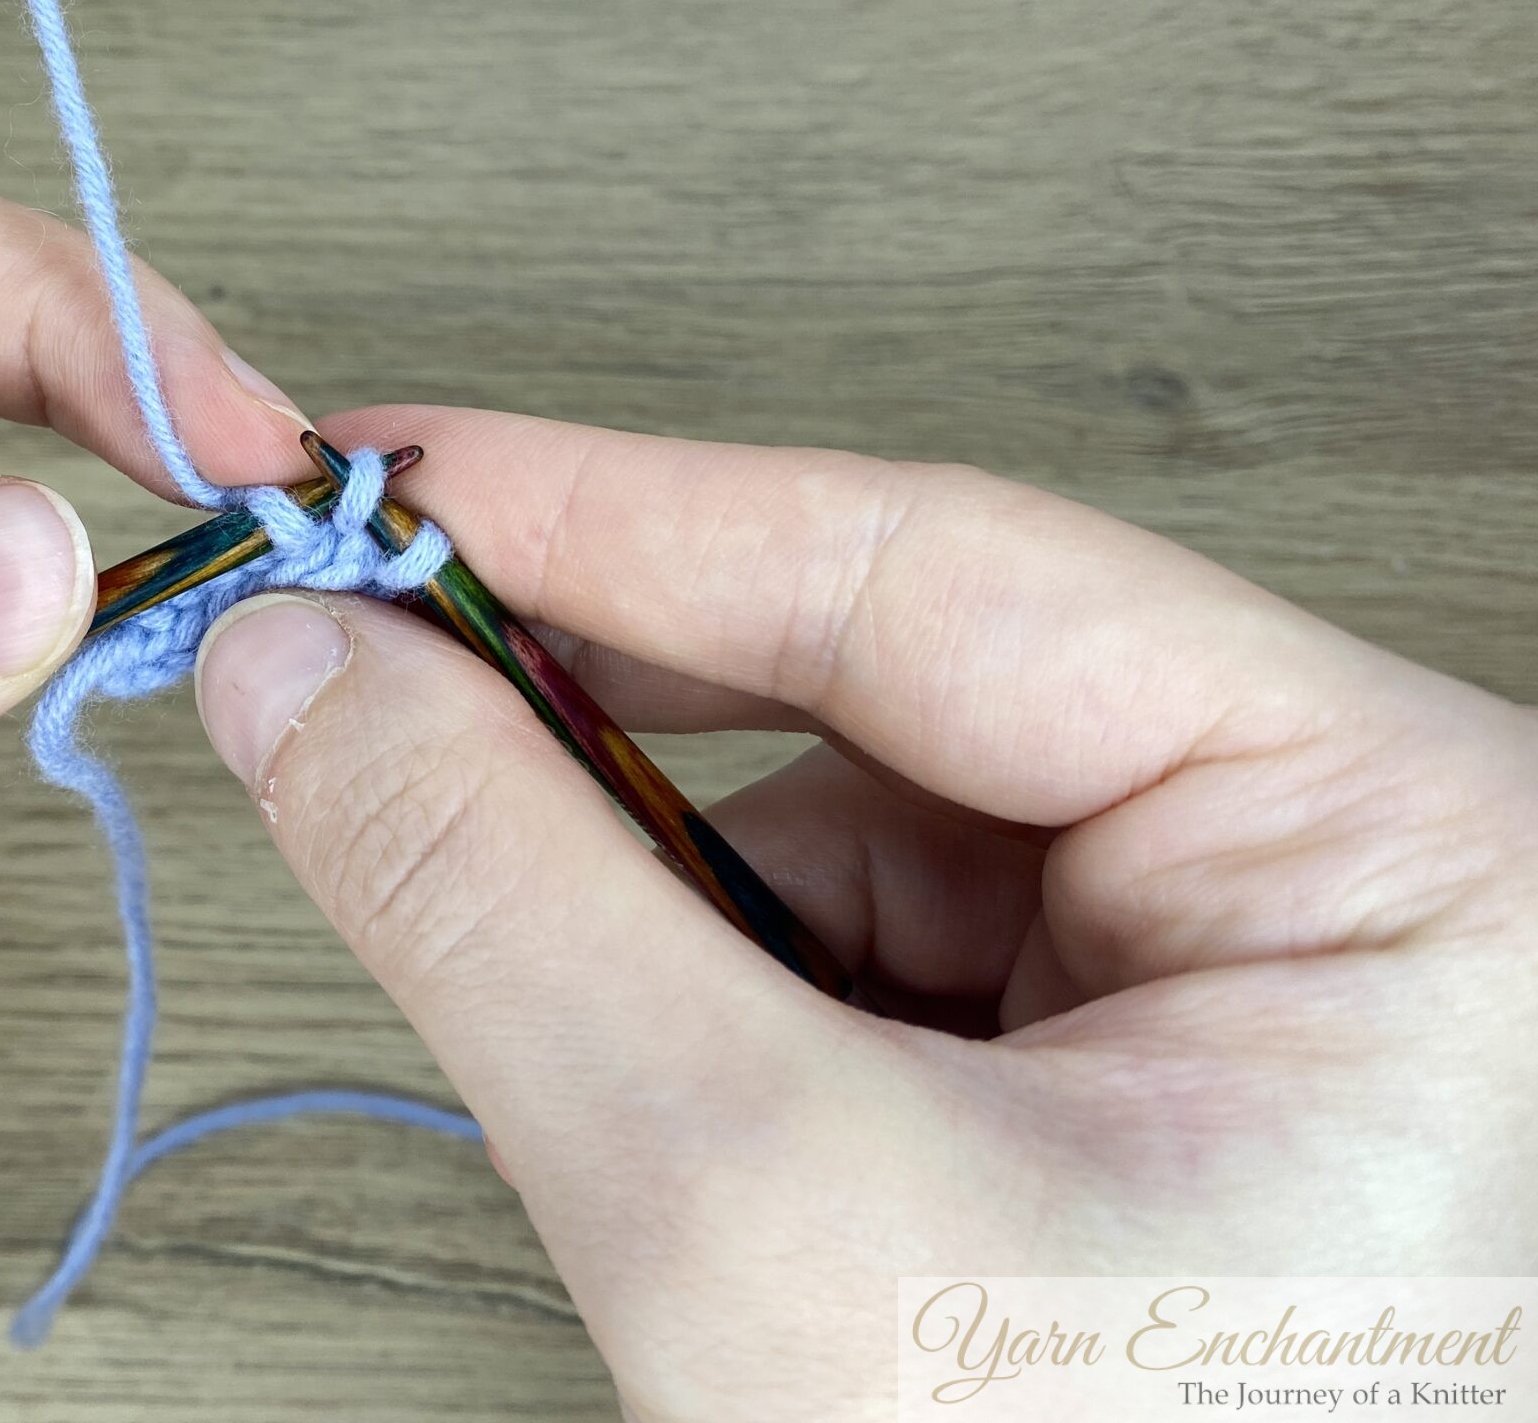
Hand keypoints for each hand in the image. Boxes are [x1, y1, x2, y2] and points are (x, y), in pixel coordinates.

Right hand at [192, 406, 1537, 1418]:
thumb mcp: (765, 1220)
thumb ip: (509, 903)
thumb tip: (305, 672)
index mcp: (1394, 846)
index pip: (935, 572)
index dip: (613, 514)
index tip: (378, 479)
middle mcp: (1334, 879)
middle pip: (888, 686)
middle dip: (606, 716)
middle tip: (356, 670)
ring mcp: (1234, 984)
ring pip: (848, 831)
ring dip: (670, 916)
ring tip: (612, 1068)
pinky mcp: (1124, 1077)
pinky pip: (865, 955)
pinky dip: (728, 1014)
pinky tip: (695, 1125)